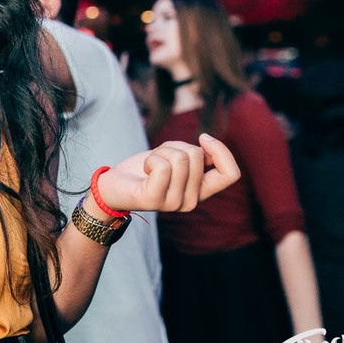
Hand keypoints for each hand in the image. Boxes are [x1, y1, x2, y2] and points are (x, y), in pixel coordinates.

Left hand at [97, 134, 239, 212]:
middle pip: (198, 156)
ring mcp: (173, 204)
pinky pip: (162, 166)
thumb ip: (195, 155)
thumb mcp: (175, 157)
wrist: (113, 185)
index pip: (231, 175)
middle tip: (159, 157)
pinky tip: (144, 169)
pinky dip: (151, 158)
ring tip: (151, 163)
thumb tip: (209, 145)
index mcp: (200, 192)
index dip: (222, 151)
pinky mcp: (154, 200)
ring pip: (180, 158)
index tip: (203, 138)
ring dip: (161, 151)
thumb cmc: (144, 168)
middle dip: (176, 146)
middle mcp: (191, 202)